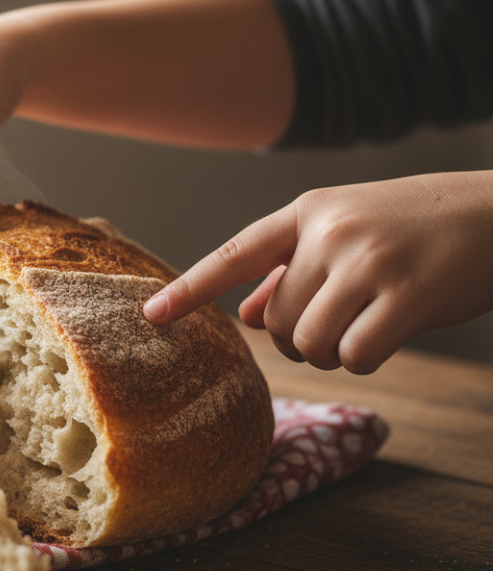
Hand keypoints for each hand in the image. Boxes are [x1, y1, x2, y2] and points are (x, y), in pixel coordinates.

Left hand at [143, 171, 492, 373]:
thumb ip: (293, 270)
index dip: (189, 289)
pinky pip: (355, 355)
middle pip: (275, 322)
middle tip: (342, 321)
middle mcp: (330, 231)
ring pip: (309, 343)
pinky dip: (366, 359)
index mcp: (309, 211)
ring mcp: (368, 261)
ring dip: (333, 352)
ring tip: (367, 325)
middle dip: (299, 339)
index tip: (149, 316)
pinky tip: (390, 336)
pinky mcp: (407, 295)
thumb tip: (242, 315)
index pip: (234, 255)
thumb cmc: (420, 227)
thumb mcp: (349, 231)